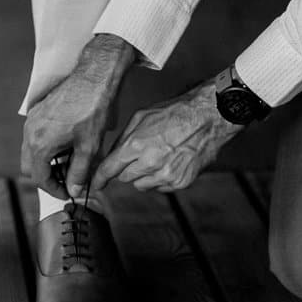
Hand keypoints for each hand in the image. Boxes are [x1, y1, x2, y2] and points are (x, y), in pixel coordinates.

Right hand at [23, 34, 138, 199]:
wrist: (91, 80)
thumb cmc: (91, 111)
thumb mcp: (89, 148)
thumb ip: (79, 173)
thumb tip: (74, 190)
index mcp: (40, 144)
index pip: (39, 178)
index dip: (54, 190)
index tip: (68, 193)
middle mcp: (29, 133)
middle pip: (29, 166)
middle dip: (46, 177)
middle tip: (67, 181)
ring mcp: (31, 121)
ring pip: (30, 151)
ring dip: (46, 162)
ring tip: (70, 163)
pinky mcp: (37, 112)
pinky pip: (33, 137)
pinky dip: (45, 147)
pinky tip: (66, 145)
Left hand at [91, 73, 242, 193]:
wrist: (207, 118)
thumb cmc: (175, 114)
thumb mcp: (140, 118)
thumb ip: (124, 138)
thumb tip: (113, 154)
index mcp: (136, 145)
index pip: (109, 169)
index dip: (99, 179)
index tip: (94, 186)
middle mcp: (150, 163)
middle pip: (124, 178)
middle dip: (126, 169)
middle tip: (138, 156)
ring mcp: (167, 175)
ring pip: (142, 185)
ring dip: (143, 175)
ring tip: (156, 158)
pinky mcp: (181, 182)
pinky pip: (161, 187)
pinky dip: (161, 179)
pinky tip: (169, 163)